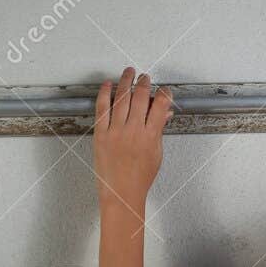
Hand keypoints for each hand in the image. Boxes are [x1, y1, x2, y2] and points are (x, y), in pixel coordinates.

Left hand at [93, 68, 173, 217]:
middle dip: (144, 83)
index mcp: (151, 136)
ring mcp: (116, 132)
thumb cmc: (140, 178)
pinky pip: (102, 108)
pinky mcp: (101, 134)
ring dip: (126, 81)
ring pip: (122, 98)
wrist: (121, 193)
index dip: (164, 94)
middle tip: (145, 77)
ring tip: (129, 72)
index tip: (164, 91)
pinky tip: (108, 84)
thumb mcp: (156, 153)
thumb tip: (164, 113)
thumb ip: (159, 130)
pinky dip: (105, 93)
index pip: (161, 105)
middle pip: (141, 97)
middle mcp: (133, 131)